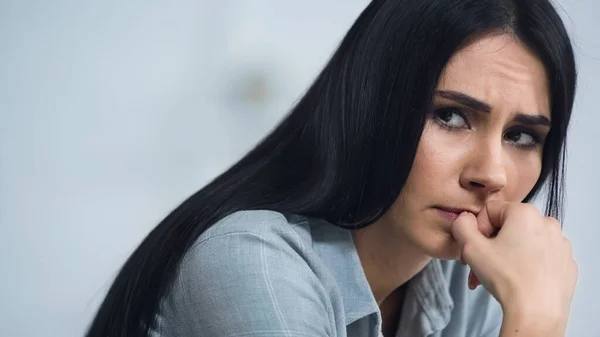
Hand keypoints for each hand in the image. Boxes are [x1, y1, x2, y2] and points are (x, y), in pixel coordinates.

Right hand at [451, 201, 576, 326]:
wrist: (536, 312)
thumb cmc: (506, 277)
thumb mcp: (471, 247)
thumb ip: (462, 225)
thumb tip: (465, 219)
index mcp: (525, 213)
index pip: (489, 211)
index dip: (477, 230)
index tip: (476, 250)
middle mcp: (547, 223)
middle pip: (507, 228)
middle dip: (490, 246)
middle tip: (481, 267)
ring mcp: (560, 244)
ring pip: (523, 242)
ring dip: (506, 256)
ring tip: (497, 277)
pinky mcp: (566, 263)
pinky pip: (540, 257)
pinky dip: (527, 265)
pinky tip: (518, 280)